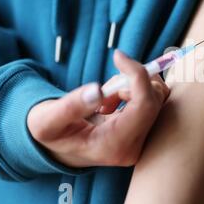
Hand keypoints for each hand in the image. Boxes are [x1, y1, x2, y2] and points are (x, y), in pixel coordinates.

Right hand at [27, 50, 169, 167]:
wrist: (60, 147)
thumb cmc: (51, 133)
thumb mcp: (47, 121)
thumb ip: (70, 107)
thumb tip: (97, 91)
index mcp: (115, 146)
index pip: (144, 106)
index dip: (137, 75)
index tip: (118, 56)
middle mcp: (134, 146)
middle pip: (154, 100)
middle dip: (131, 81)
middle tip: (104, 87)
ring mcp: (142, 139)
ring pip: (156, 97)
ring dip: (132, 85)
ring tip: (105, 96)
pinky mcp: (144, 130)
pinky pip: (152, 99)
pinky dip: (135, 90)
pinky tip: (113, 100)